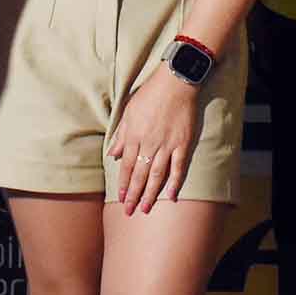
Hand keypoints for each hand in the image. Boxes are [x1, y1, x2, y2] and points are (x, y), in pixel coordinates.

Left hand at [109, 72, 198, 211]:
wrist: (176, 83)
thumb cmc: (150, 94)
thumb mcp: (128, 112)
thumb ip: (120, 135)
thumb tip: (113, 155)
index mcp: (134, 136)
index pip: (127, 166)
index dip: (124, 184)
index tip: (121, 197)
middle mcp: (149, 144)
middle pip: (140, 175)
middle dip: (134, 195)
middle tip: (130, 212)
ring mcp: (167, 145)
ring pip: (157, 175)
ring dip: (151, 194)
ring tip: (146, 208)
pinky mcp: (183, 144)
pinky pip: (178, 167)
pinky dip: (175, 182)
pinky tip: (171, 196)